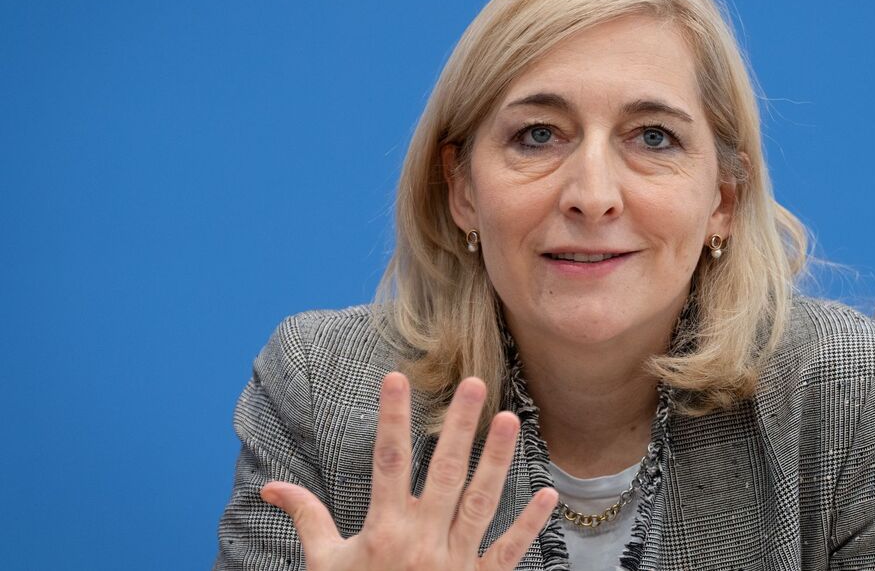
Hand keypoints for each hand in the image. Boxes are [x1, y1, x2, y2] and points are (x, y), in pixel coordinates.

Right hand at [260, 373, 557, 569]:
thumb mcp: (325, 564)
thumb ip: (307, 518)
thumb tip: (271, 486)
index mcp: (384, 529)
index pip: (388, 461)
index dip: (391, 418)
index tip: (395, 378)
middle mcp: (422, 540)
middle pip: (445, 472)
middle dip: (459, 426)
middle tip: (476, 383)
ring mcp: (454, 561)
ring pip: (481, 502)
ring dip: (496, 460)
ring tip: (509, 420)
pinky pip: (507, 551)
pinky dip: (528, 525)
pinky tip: (547, 494)